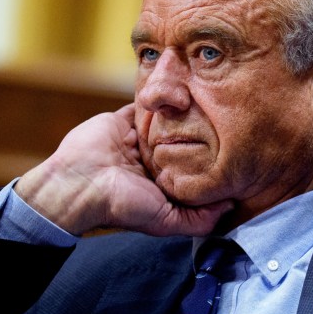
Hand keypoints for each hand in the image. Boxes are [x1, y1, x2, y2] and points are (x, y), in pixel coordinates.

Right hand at [15, 104, 232, 235]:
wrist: (78, 184)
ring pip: (166, 123)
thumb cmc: (121, 204)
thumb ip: (198, 220)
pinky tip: (175, 92)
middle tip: (226, 122)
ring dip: (181, 113)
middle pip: (183, 143)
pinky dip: (156, 99)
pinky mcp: (123, 121)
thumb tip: (231, 205)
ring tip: (206, 101)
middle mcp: (152, 161)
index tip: (233, 152)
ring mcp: (138, 140)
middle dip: (201, 135)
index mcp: (162, 184)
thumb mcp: (165, 221)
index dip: (211, 163)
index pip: (193, 170)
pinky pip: (143, 106)